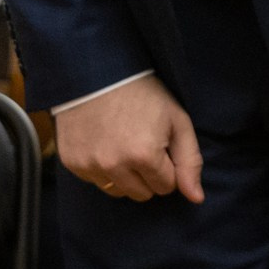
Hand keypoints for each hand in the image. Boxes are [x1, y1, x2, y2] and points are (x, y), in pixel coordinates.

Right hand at [55, 75, 203, 203]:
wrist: (98, 70)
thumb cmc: (143, 93)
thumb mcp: (176, 119)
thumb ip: (190, 161)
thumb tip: (196, 198)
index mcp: (144, 155)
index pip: (167, 187)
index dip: (167, 165)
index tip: (160, 143)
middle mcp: (114, 165)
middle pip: (143, 194)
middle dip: (147, 174)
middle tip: (141, 142)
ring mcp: (90, 165)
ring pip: (118, 191)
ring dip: (124, 175)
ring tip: (122, 142)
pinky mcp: (72, 162)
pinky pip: (96, 181)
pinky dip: (102, 168)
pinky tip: (103, 142)